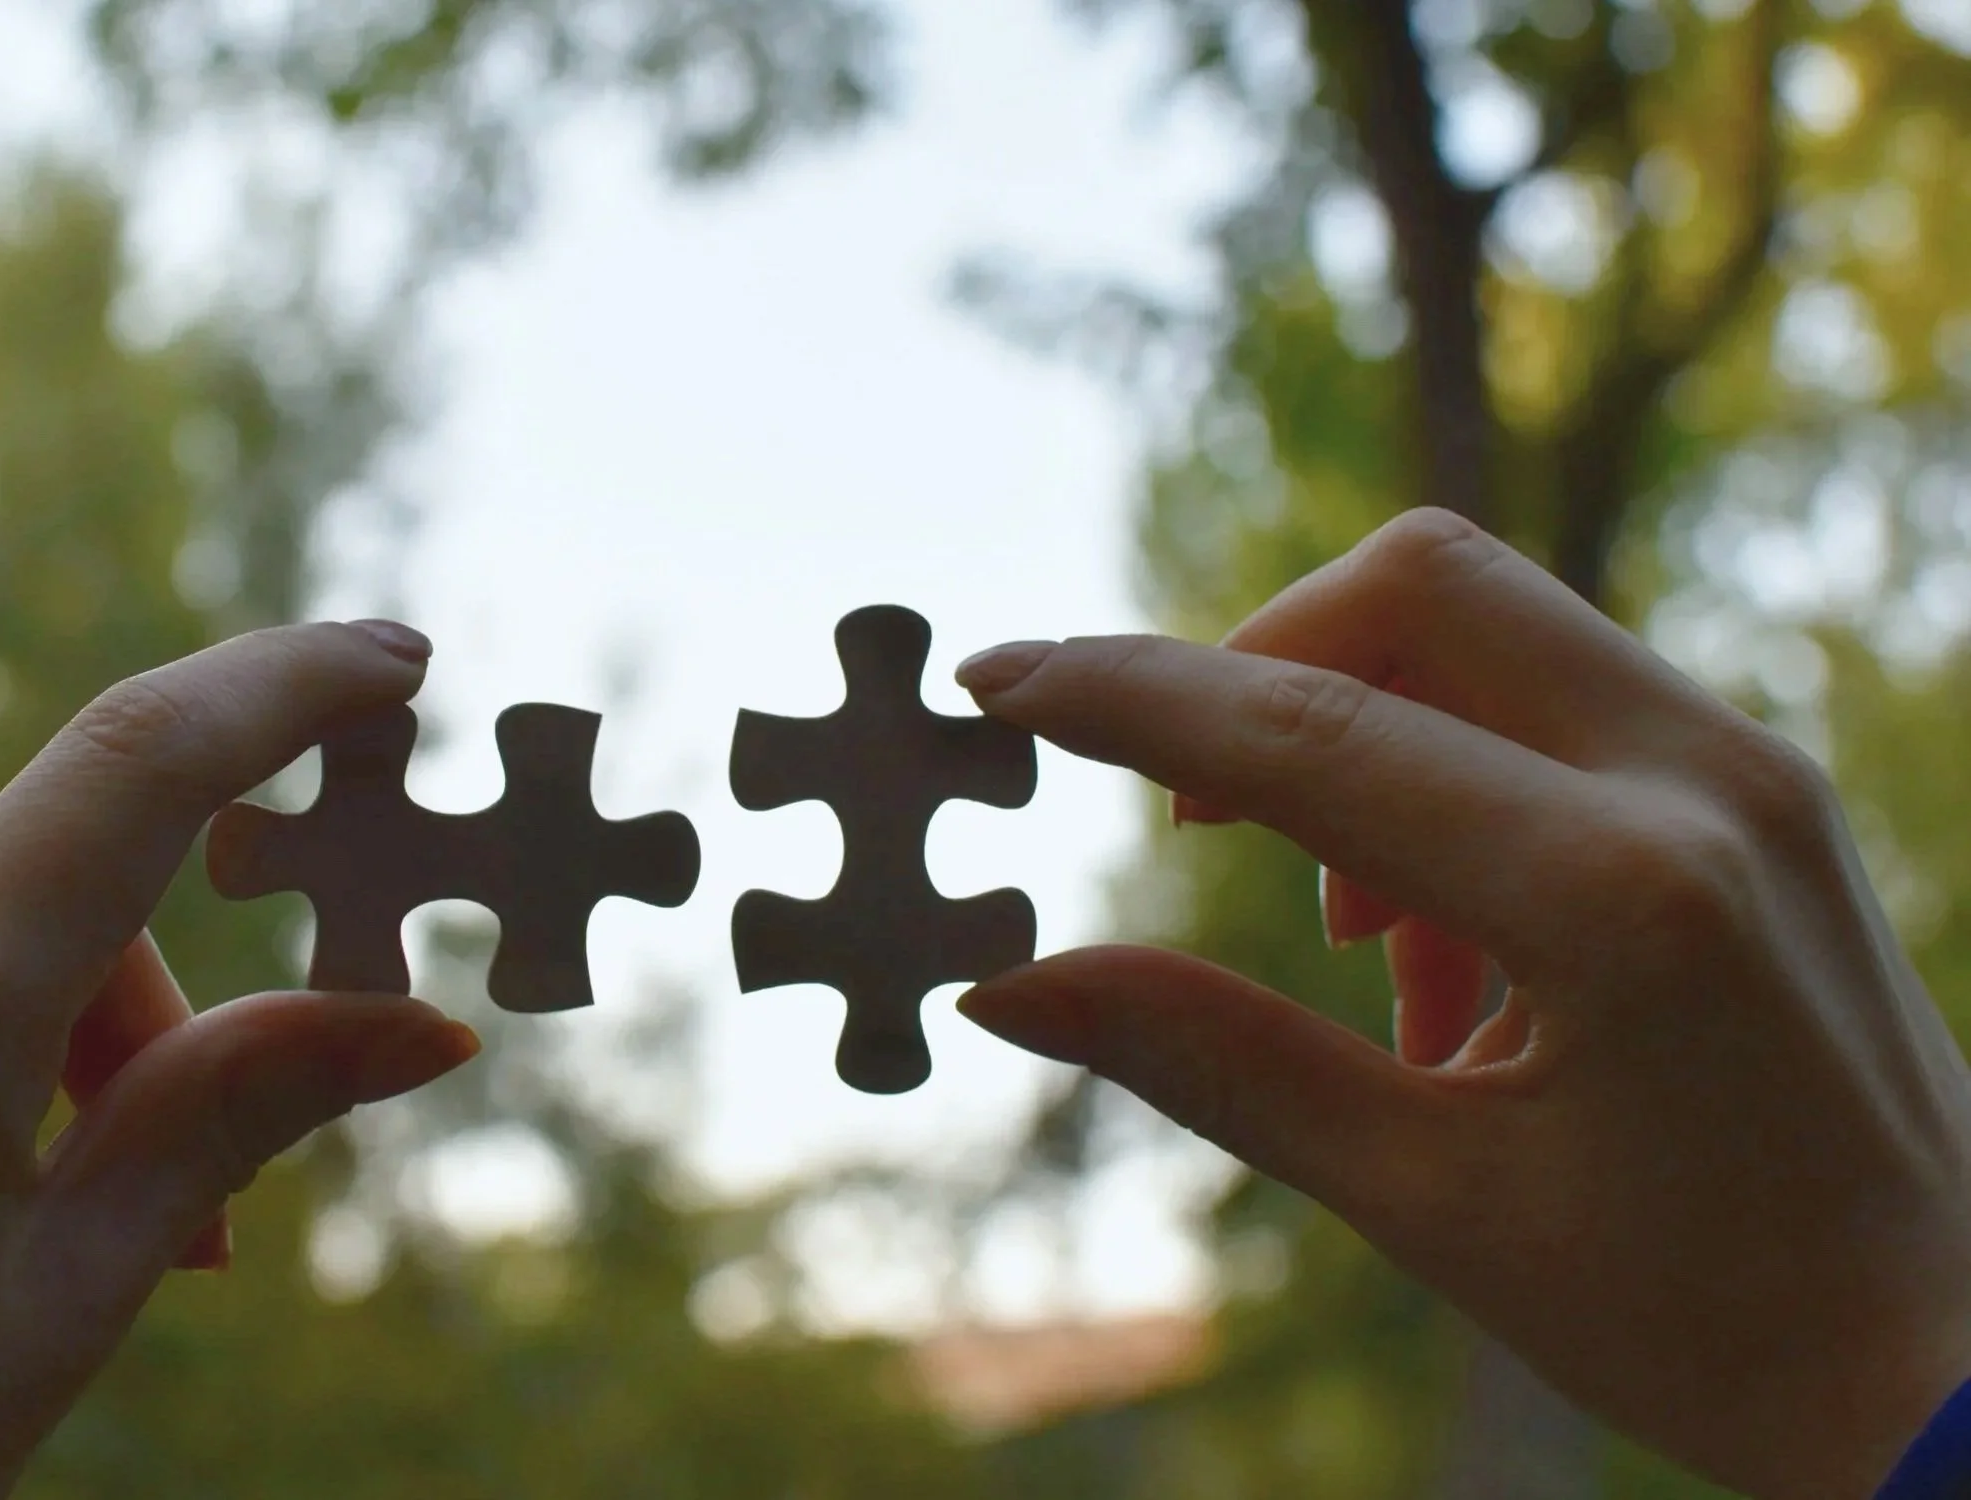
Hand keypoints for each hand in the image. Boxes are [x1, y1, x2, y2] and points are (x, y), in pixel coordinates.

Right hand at [954, 510, 1970, 1498]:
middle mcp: (1703, 784)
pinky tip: (1449, 963)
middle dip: (1257, 662)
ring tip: (1359, 955)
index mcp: (1618, 899)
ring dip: (1364, 733)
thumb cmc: (1712, 1320)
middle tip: (1190, 819)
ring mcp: (1750, 772)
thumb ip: (1213, 1062)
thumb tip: (1012, 987)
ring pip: (1494, 624)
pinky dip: (1454, 770)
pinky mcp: (1761, 794)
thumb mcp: (1438, 1203)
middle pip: (1420, 582)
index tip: (996, 678)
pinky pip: (1563, 699)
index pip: (1312, 737)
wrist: (1963, 1368)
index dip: (1127, 698)